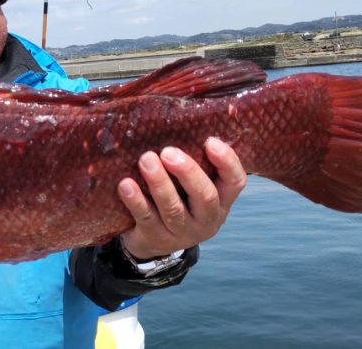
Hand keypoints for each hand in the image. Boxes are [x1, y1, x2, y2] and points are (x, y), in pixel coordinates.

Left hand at [116, 137, 246, 259]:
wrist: (152, 240)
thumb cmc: (176, 199)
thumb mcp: (190, 187)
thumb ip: (194, 163)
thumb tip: (179, 121)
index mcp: (221, 201)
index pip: (235, 181)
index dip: (227, 162)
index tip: (210, 141)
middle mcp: (206, 219)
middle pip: (205, 196)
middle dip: (187, 172)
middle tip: (168, 152)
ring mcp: (181, 232)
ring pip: (173, 208)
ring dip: (159, 183)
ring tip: (146, 160)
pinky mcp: (155, 238)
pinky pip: (146, 218)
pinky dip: (136, 200)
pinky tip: (126, 184)